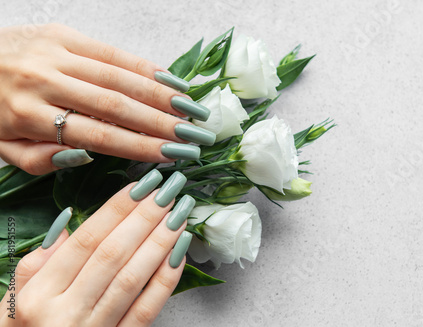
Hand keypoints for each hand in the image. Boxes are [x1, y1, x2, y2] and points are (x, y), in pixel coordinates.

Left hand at [0, 24, 213, 174]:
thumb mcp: (3, 148)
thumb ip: (42, 160)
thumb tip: (88, 154)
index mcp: (27, 116)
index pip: (98, 136)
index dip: (140, 147)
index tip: (172, 156)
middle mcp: (43, 81)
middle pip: (116, 105)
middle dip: (162, 122)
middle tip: (194, 136)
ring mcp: (55, 53)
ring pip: (119, 76)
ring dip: (162, 95)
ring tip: (192, 111)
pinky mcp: (62, 34)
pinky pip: (111, 51)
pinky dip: (144, 67)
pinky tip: (170, 80)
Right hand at [0, 173, 193, 326]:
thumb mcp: (13, 302)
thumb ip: (36, 263)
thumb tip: (68, 223)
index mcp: (38, 296)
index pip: (85, 241)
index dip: (116, 210)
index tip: (140, 185)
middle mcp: (67, 312)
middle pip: (112, 254)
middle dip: (144, 218)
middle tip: (168, 191)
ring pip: (132, 279)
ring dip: (160, 242)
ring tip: (179, 215)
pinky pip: (146, 311)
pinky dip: (166, 280)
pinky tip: (180, 254)